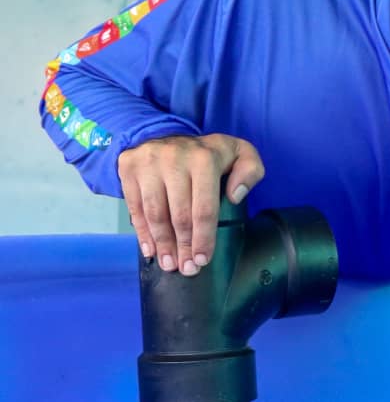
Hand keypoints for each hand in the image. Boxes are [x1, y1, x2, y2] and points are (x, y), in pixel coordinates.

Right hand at [117, 133, 263, 274]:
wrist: (166, 133)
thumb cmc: (209, 153)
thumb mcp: (240, 153)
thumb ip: (250, 171)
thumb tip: (236, 195)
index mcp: (205, 158)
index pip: (204, 207)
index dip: (204, 238)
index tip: (203, 259)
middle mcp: (174, 158)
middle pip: (179, 214)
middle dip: (184, 246)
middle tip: (187, 268)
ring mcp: (148, 162)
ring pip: (154, 213)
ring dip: (162, 244)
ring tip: (169, 264)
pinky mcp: (128, 167)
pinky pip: (134, 206)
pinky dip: (142, 232)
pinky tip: (151, 250)